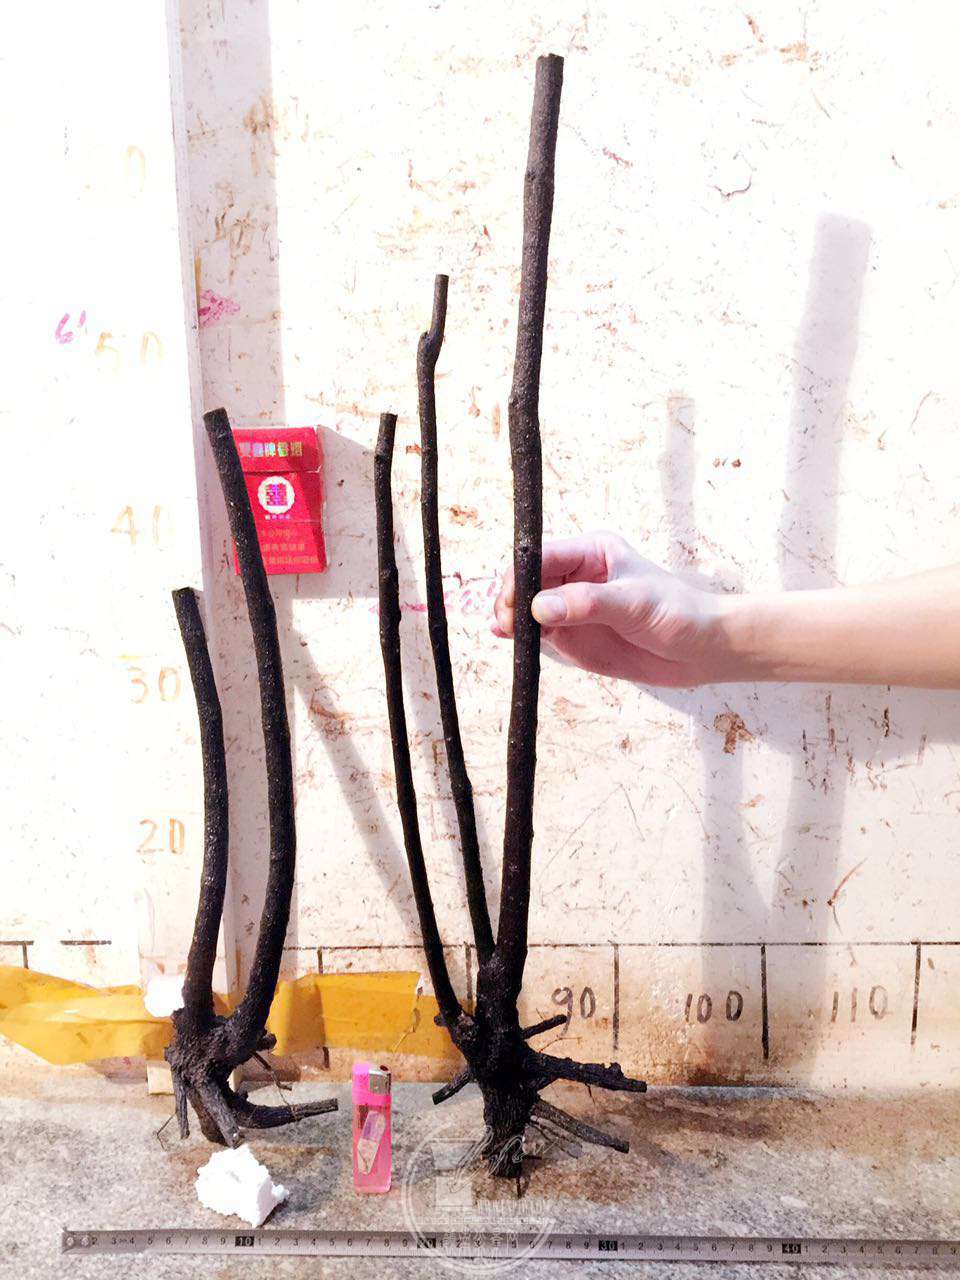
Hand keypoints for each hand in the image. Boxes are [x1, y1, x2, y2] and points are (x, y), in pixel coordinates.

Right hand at [491, 532, 731, 686]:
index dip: (522, 576)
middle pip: (528, 581)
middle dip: (512, 598)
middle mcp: (576, 576)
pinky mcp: (571, 634)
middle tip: (508, 621)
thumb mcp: (634, 603)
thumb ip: (586, 603)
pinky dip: (519, 634)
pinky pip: (537, 631)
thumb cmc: (678, 613)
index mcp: (592, 552)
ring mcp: (571, 607)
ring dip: (511, 617)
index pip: (543, 556)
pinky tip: (504, 636)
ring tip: (506, 631)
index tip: (512, 599)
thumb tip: (539, 607)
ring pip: (527, 607)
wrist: (701, 649)